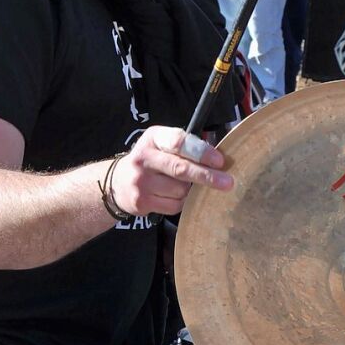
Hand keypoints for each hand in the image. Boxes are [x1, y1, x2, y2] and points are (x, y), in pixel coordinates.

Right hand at [109, 126, 231, 216]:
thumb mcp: (161, 143)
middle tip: (227, 182)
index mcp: (153, 138)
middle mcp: (144, 159)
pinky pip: (174, 206)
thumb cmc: (150, 160)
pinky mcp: (141, 202)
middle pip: (181, 169)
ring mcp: (141, 182)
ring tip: (185, 185)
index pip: (179, 142)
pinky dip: (181, 202)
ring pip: (180, 191)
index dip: (202, 152)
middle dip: (207, 177)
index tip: (219, 161)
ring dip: (190, 190)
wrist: (117, 182)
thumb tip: (219, 157)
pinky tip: (174, 195)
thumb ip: (185, 145)